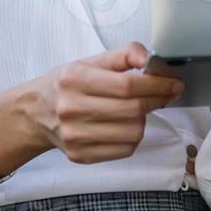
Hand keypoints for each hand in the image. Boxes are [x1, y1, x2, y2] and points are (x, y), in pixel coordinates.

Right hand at [26, 42, 183, 163]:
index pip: (127, 85)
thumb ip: (122, 55)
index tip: (174, 83)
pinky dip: (133, 138)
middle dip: (157, 100)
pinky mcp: (80, 155)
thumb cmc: (68, 84)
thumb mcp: (90, 61)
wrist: (36, 112)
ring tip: (137, 110)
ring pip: (132, 132)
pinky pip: (124, 150)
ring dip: (144, 120)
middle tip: (168, 94)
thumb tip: (149, 58)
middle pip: (132, 110)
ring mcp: (75, 135)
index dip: (156, 84)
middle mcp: (72, 108)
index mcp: (75, 79)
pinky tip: (125, 126)